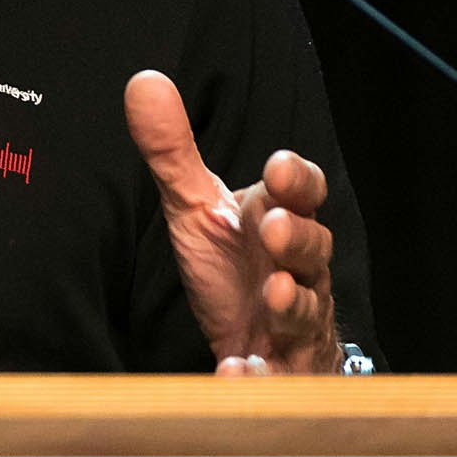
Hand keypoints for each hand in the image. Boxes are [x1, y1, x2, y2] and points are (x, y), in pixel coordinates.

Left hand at [124, 69, 340, 374]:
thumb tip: (143, 82)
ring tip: (273, 296)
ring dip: (292, 303)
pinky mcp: (282, 368)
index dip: (296, 181)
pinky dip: (260, 375)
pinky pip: (278, 374)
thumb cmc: (232, 266)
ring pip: (307, 310)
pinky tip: (237, 371)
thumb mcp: (195, 207)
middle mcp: (296, 269)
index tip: (277, 168)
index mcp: (276, 221)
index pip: (301, 193)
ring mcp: (294, 321)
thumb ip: (172, 151)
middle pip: (314, 249)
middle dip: (298, 238)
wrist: (254, 339)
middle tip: (273, 230)